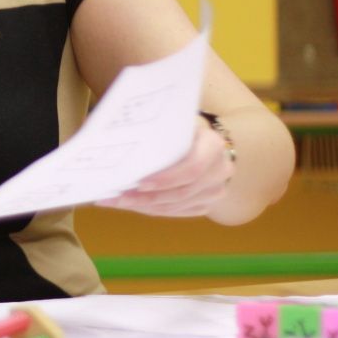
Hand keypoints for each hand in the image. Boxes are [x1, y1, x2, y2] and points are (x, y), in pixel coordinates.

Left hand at [99, 116, 233, 217]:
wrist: (202, 142)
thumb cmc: (181, 131)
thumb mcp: (174, 125)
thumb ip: (157, 134)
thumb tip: (119, 145)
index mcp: (213, 146)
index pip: (192, 168)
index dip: (166, 179)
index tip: (139, 182)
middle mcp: (220, 170)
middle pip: (182, 192)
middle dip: (147, 197)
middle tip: (118, 196)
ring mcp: (215, 191)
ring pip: (177, 205)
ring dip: (144, 205)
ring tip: (117, 201)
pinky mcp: (206, 204)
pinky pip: (177, 212)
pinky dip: (153, 209)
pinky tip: (131, 204)